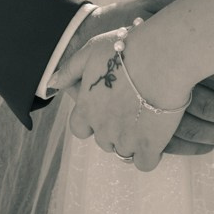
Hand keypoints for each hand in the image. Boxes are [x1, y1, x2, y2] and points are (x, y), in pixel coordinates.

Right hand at [53, 0, 213, 158]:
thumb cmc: (117, 23)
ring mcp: (143, 115)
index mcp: (166, 56)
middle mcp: (155, 88)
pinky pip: (170, 147)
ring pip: (193, 132)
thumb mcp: (148, 6)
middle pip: (209, 107)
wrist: (76, 43)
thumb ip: (180, 6)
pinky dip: (196, 147)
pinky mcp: (132, 131)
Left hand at [63, 26, 184, 172]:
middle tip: (133, 109)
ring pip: (124, 152)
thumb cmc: (127, 49)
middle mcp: (102, 128)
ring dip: (133, 141)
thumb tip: (52, 83)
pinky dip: (150, 154)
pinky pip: (145, 163)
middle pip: (104, 141)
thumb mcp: (92, 50)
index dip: (91, 122)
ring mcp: (125, 139)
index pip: (79, 129)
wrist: (162, 57)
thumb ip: (70, 69)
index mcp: (86, 107)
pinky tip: (158, 137)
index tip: (106, 109)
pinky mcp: (149, 146)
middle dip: (115, 130)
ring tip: (147, 119)